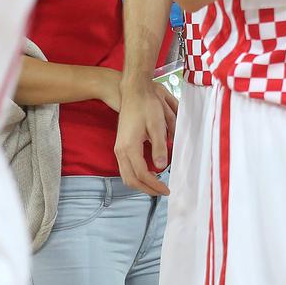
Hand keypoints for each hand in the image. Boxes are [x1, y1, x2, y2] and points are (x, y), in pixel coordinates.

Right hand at [114, 77, 179, 195]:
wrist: (132, 92)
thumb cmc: (146, 106)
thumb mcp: (157, 125)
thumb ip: (159, 147)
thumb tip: (161, 167)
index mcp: (129, 147)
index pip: (142, 174)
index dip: (155, 185)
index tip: (167, 189)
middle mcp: (120, 151)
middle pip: (131, 180)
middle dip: (146, 189)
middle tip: (162, 192)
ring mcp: (118, 148)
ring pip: (126, 175)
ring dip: (140, 184)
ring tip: (156, 185)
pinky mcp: (120, 146)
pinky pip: (125, 168)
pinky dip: (136, 176)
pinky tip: (149, 173)